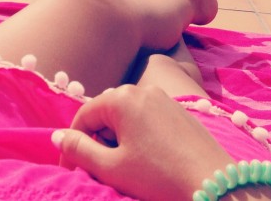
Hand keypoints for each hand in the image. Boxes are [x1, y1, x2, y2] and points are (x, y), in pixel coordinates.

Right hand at [53, 85, 234, 200]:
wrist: (214, 181)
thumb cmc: (158, 175)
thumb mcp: (112, 167)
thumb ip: (79, 150)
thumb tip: (56, 136)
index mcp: (121, 98)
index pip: (83, 117)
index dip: (72, 145)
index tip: (71, 170)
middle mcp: (141, 89)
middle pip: (105, 113)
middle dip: (97, 141)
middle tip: (99, 171)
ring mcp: (163, 96)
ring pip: (126, 116)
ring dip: (117, 140)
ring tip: (124, 168)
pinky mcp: (178, 109)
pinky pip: (146, 117)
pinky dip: (138, 136)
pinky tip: (147, 160)